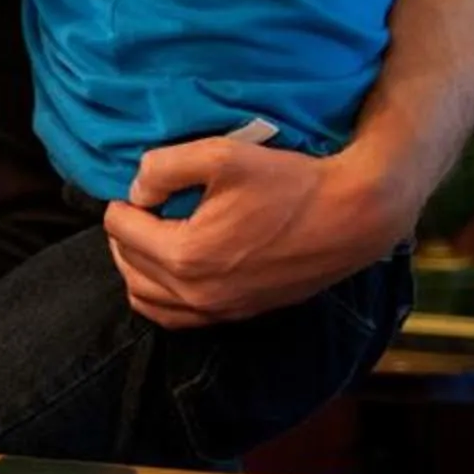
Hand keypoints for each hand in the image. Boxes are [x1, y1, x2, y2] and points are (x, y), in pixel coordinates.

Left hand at [103, 139, 400, 327]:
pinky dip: (162, 296)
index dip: (122, 204)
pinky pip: (178, 319)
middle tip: (138, 210)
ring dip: (137, 268)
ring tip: (149, 237)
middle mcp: (198, 294)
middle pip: (129, 267)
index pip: (121, 230)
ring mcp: (221, 310)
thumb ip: (162, 168)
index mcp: (186, 255)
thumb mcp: (219, 155)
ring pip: (147, 301)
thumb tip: (137, 191)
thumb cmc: (289, 182)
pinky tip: (172, 269)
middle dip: (124, 237)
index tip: (139, 190)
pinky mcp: (241, 314)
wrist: (351, 217)